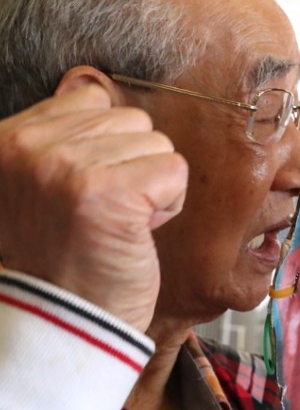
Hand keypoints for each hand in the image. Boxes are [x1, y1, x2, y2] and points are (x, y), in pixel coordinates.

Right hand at [0, 83, 186, 331]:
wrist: (61, 324)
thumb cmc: (60, 258)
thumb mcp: (40, 186)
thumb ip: (62, 137)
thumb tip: (91, 85)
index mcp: (6, 140)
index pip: (88, 100)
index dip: (105, 147)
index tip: (84, 193)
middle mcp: (29, 147)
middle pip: (130, 120)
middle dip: (131, 168)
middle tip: (101, 215)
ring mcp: (67, 167)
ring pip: (156, 143)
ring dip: (151, 187)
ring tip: (116, 224)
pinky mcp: (110, 192)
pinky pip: (174, 170)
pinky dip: (168, 204)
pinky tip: (136, 232)